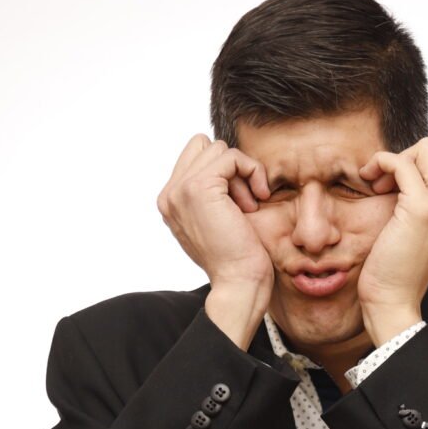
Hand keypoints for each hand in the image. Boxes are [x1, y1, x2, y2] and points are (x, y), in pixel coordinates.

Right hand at [156, 135, 274, 298]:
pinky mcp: (199, 187)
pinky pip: (231, 156)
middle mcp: (169, 194)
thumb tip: (225, 166)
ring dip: (242, 173)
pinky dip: (252, 171)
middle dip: (230, 167)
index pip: (195, 156)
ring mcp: (180, 190)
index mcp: (170, 202)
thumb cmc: (237, 258)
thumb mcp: (217, 221)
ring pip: (218, 149)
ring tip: (249, 205)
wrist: (238, 283)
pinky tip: (258, 197)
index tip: (239, 201)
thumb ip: (210, 194)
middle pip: (204, 146)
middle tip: (244, 201)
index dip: (223, 171)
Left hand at [356, 133, 427, 326]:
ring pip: (425, 147)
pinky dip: (381, 164)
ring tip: (378, 185)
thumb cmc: (399, 268)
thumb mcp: (422, 229)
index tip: (397, 184)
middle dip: (409, 155)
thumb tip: (411, 166)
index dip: (419, 160)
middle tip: (387, 182)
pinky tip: (370, 183)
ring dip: (395, 160)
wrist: (394, 300)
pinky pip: (401, 162)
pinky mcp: (423, 208)